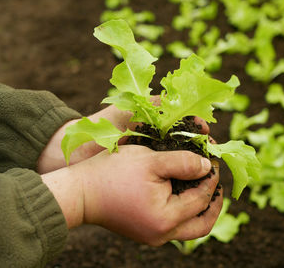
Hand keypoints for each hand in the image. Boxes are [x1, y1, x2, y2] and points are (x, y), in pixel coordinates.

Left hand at [37, 104, 209, 172]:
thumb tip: (174, 98)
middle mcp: (151, 142)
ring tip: (205, 171)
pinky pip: (161, 177)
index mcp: (149, 125)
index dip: (194, 126)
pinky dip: (175, 179)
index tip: (206, 130)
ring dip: (190, 166)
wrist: (71, 154)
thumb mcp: (123, 112)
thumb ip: (148, 105)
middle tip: (212, 155)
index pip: (180, 123)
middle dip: (197, 147)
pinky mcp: (140, 177)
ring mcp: (146, 160)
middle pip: (182, 144)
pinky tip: (186, 185)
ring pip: (175, 162)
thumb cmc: (97, 129)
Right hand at [41, 145, 221, 245]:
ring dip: (200, 209)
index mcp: (166, 218)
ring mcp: (152, 237)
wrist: (80, 192)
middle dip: (214, 203)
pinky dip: (184, 211)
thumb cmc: (112, 172)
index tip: (214, 161)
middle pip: (202, 225)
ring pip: (189, 229)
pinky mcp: (144, 233)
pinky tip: (182, 193)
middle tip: (217, 182)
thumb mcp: (150, 160)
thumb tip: (206, 166)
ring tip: (203, 188)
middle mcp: (161, 234)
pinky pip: (174, 226)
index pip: (201, 198)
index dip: (211, 178)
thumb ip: (183, 162)